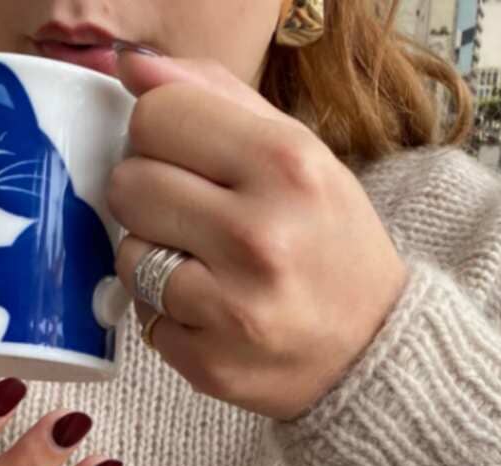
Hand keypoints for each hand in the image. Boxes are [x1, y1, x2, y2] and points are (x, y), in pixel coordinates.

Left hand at [109, 51, 408, 421]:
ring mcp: (231, 308)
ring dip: (153, 258)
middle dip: (150, 196)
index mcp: (285, 166)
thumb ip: (217, 98)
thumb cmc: (329, 242)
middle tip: (192, 216)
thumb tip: (135, 67)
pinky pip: (144, 317)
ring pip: (127, 255)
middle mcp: (258, 237)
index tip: (184, 157)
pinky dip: (168, 313)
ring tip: (204, 267)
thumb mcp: (298, 153)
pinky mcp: (208, 362)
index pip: (157, 117)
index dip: (159, 134)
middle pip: (129, 184)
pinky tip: (211, 311)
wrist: (373, 348)